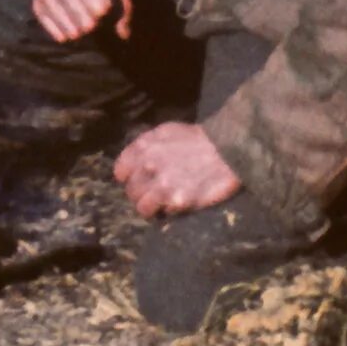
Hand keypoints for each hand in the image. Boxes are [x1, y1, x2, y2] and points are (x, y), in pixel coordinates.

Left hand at [114, 122, 241, 217]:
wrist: (226, 150)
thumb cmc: (196, 140)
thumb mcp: (166, 132)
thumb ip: (146, 145)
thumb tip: (133, 162)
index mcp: (143, 147)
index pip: (120, 171)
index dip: (129, 178)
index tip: (139, 181)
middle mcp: (148, 166)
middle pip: (130, 192)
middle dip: (141, 194)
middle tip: (154, 194)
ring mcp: (162, 185)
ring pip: (141, 207)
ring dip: (151, 207)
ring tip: (162, 204)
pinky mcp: (177, 201)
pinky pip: (163, 213)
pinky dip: (169, 211)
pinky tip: (178, 203)